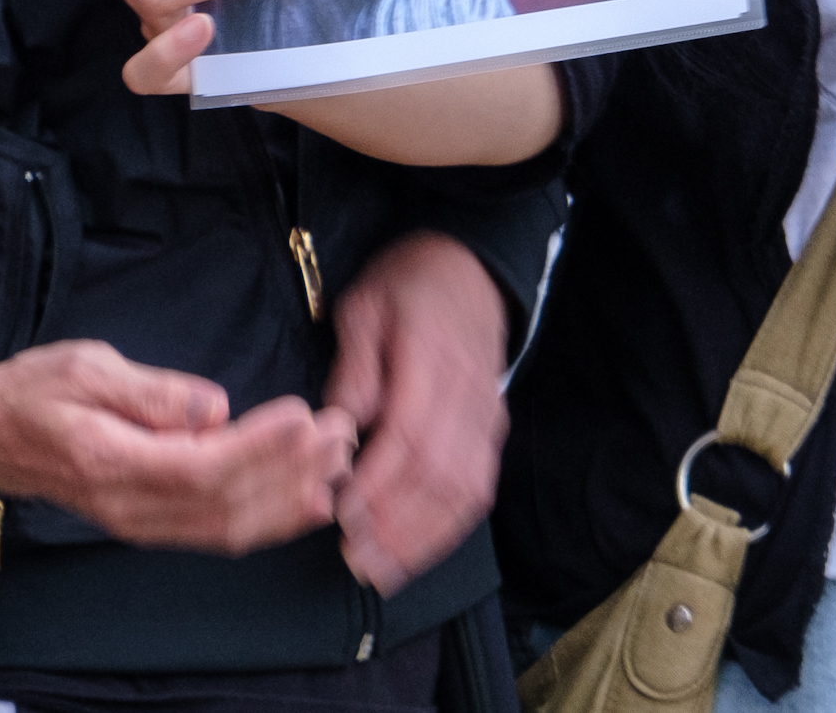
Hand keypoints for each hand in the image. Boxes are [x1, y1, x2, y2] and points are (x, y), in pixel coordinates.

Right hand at [0, 339, 355, 553]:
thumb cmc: (33, 389)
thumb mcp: (88, 367)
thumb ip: (153, 393)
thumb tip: (215, 409)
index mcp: (112, 463)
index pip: (203, 467)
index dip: (260, 448)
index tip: (305, 417)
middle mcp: (127, 506)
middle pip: (224, 504)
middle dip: (290, 473)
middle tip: (340, 435)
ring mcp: (135, 522)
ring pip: (224, 528)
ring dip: (286, 502)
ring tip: (336, 468)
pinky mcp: (143, 522)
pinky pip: (210, 533)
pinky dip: (261, 522)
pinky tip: (300, 506)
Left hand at [325, 232, 514, 592]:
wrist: (470, 265)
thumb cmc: (407, 284)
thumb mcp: (365, 306)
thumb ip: (355, 366)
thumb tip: (341, 427)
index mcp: (433, 358)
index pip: (410, 434)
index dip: (378, 483)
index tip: (341, 516)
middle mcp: (469, 394)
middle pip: (441, 474)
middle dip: (397, 525)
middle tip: (354, 560)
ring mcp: (488, 415)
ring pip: (465, 489)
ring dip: (424, 537)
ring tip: (382, 570)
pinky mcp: (494, 429)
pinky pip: (480, 487)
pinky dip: (449, 527)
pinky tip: (416, 550)